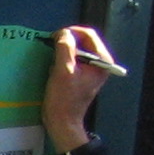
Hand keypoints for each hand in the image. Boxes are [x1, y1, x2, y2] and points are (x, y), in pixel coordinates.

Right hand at [41, 26, 114, 153]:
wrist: (63, 122)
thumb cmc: (64, 99)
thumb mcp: (63, 70)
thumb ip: (64, 48)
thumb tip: (62, 33)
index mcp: (102, 61)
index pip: (88, 35)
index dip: (70, 32)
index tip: (54, 37)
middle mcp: (101, 63)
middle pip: (84, 42)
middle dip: (66, 42)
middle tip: (51, 46)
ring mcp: (92, 70)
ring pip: (77, 50)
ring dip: (63, 51)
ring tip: (52, 58)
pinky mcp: (84, 76)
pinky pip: (74, 60)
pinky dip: (63, 60)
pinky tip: (54, 67)